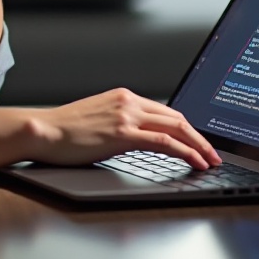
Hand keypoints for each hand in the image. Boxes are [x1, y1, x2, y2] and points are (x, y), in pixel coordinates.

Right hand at [24, 89, 221, 169]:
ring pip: (176, 127)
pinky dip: (185, 151)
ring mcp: (126, 116)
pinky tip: (195, 162)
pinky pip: (164, 142)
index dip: (186, 127)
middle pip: (176, 117)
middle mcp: (128, 101)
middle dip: (199, 136)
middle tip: (213, 153)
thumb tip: (135, 138)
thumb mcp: (98, 119)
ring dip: (198, 145)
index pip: (165, 111)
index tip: (198, 141)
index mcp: (123, 96)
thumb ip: (119, 123)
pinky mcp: (123, 134)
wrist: (45, 130)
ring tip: (210, 160)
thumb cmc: (65, 130)